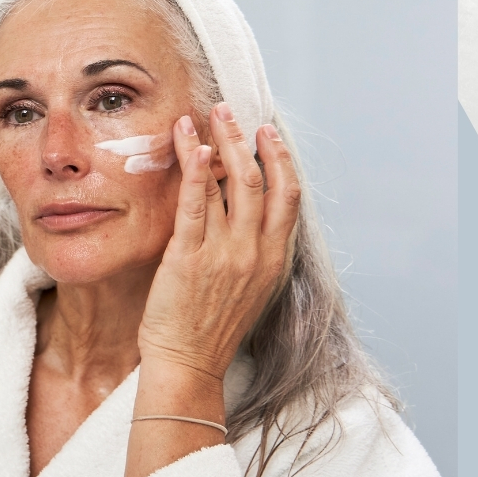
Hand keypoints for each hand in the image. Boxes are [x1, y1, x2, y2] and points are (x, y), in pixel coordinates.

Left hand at [123, 103, 299, 476]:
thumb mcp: (251, 288)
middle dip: (246, 139)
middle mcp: (255, 252)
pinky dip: (196, 170)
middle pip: (260, 180)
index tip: (268, 134)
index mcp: (274, 260)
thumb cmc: (212, 329)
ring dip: (218, 142)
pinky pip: (196, 204)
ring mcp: (224, 254)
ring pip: (230, 184)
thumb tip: (247, 213)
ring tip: (205, 116)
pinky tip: (190, 145)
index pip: (289, 197)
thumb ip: (255, 251)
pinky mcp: (189, 257)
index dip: (280, 159)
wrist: (188, 364)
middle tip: (230, 112)